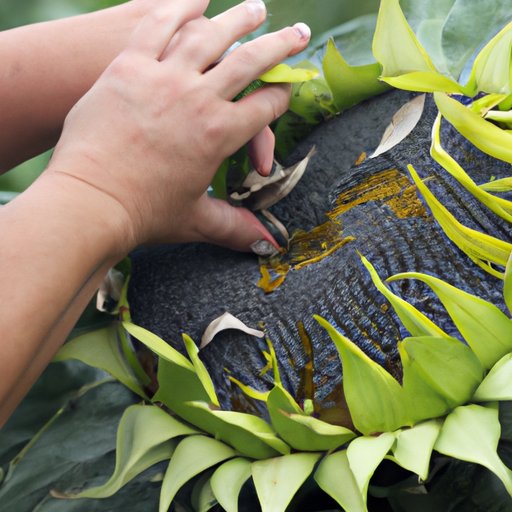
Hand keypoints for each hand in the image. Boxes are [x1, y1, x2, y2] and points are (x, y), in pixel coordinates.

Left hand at [46, 0, 310, 252]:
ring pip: (209, 36)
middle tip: (298, 31)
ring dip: (237, 19)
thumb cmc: (143, 214)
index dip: (282, 95)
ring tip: (256, 7)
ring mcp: (163, 78)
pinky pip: (157, 25)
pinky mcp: (127, 66)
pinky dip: (178, 7)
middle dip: (279, 45)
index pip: (265, 106)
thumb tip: (268, 245)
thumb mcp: (196, 220)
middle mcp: (198, 100)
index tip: (289, 88)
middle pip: (249, 62)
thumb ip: (236, 227)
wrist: (89, 201)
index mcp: (220, 135)